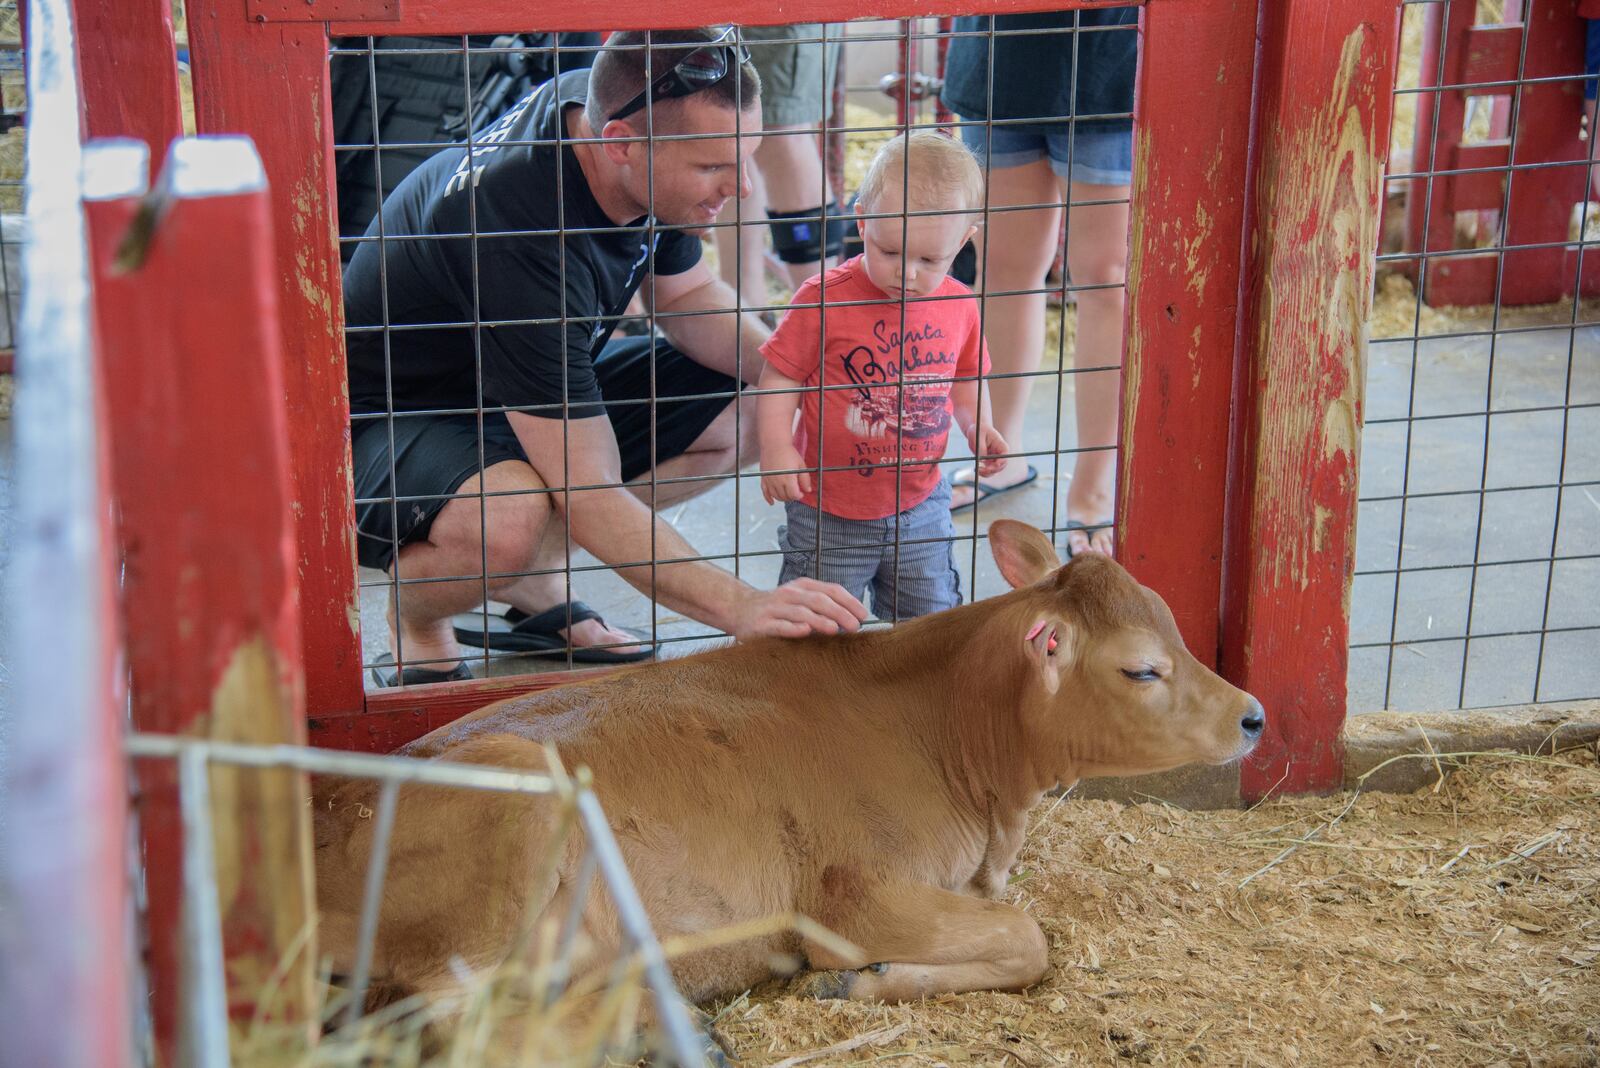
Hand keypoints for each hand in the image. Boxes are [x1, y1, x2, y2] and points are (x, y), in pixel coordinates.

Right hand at [729, 580, 869, 640]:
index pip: (831, 590)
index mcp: (803, 587)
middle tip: (855, 626)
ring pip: (800, 612)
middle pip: (819, 600)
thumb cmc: (778, 609)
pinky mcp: (761, 624)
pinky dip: (793, 627)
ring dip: (819, 620)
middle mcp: (789, 594)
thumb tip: (854, 618)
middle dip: (839, 612)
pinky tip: (805, 631)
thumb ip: (822, 606)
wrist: (739, 609)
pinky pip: (779, 625)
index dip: (849, 601)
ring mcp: (774, 608)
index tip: (864, 615)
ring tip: (835, 629)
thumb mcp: (800, 600)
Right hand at [760, 446, 813, 504]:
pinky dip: (768, 499)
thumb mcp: (801, 465)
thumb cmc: (789, 453)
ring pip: (776, 496)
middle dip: (792, 496)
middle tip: (795, 492)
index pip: (794, 495)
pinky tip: (772, 503)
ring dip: (783, 498)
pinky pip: (765, 492)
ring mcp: (769, 481)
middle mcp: (778, 482)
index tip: (801, 493)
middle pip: (785, 497)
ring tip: (787, 493)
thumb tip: (808, 491)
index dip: (799, 496)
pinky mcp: (764, 479)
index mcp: (788, 479)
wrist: (774, 444)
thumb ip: (805, 479)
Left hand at [969, 424, 1008, 477]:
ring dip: (987, 473)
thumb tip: (982, 460)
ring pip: (994, 471)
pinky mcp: (988, 462)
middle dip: (992, 469)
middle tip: (982, 469)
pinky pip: (988, 471)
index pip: (1005, 456)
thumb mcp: (978, 436)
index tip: (992, 465)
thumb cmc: (978, 430)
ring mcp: (994, 459)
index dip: (1000, 462)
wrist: (975, 430)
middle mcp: (1000, 454)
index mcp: (1001, 446)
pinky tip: (977, 470)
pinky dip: (983, 473)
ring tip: (978, 470)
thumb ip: (981, 448)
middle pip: (1001, 466)